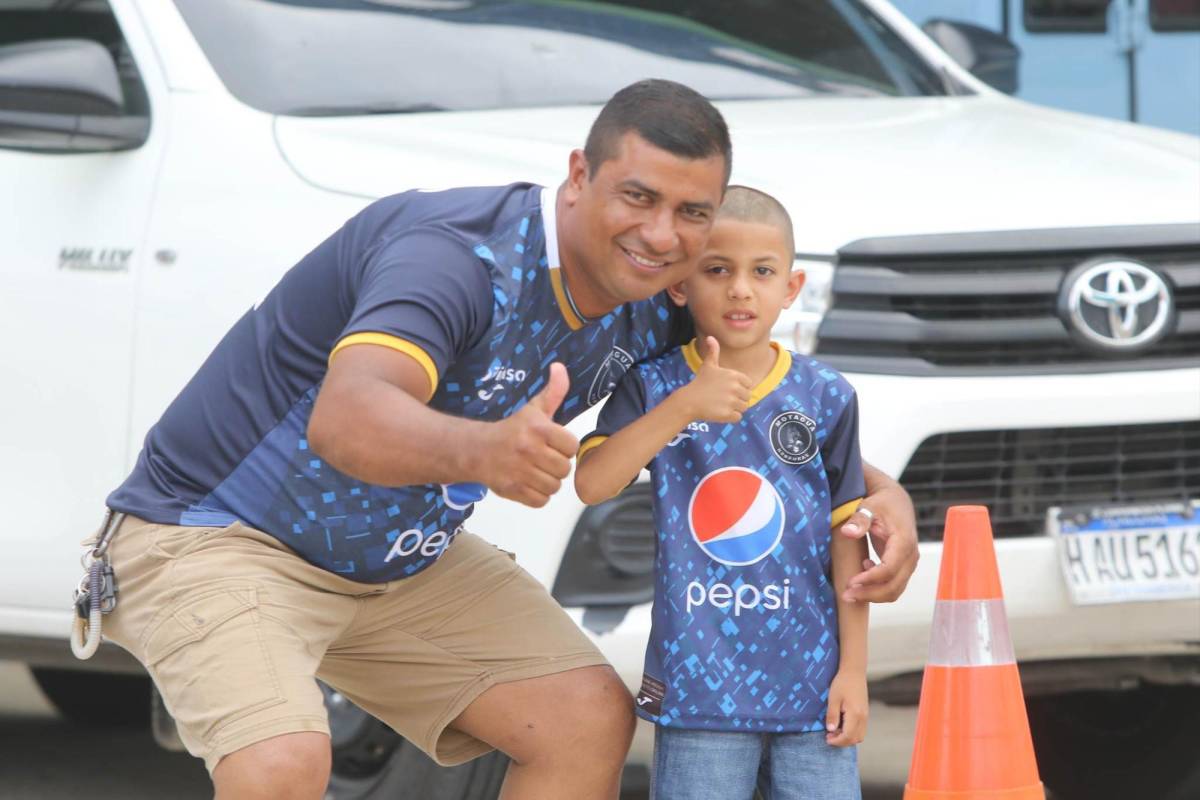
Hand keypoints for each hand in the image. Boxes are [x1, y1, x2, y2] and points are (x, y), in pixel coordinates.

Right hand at [479, 363, 577, 507]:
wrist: (474, 449)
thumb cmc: (510, 429)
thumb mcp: (532, 409)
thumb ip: (552, 392)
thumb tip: (560, 366)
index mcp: (538, 428)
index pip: (571, 446)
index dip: (564, 446)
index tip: (552, 444)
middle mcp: (529, 449)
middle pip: (564, 469)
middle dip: (556, 465)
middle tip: (543, 459)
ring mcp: (520, 472)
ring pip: (554, 486)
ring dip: (548, 481)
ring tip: (535, 471)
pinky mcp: (513, 490)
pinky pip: (541, 501)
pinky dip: (537, 495)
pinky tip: (528, 483)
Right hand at [680, 337, 751, 422]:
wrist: (689, 400)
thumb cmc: (700, 382)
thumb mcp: (708, 365)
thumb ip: (713, 351)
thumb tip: (710, 337)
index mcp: (734, 375)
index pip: (748, 384)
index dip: (739, 388)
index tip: (726, 389)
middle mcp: (735, 388)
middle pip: (747, 397)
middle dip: (737, 399)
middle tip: (723, 398)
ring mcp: (732, 401)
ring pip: (744, 407)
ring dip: (734, 408)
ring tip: (721, 405)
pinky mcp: (728, 414)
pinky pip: (738, 417)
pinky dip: (731, 417)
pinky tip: (720, 412)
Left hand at [825, 669, 867, 746]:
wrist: (854, 672)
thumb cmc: (842, 683)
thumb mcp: (833, 699)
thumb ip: (832, 716)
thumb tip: (831, 730)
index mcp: (855, 714)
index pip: (848, 736)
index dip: (837, 741)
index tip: (827, 738)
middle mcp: (863, 717)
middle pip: (855, 739)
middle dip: (842, 741)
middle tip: (829, 736)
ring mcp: (866, 715)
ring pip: (860, 736)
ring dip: (847, 738)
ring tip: (834, 731)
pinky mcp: (865, 713)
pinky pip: (861, 729)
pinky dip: (852, 732)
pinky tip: (841, 725)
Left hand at [838, 478, 918, 602]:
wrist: (896, 502)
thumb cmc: (881, 504)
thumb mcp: (868, 507)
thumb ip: (859, 519)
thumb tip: (847, 532)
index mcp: (903, 541)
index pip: (889, 569)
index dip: (870, 579)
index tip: (851, 582)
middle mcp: (910, 556)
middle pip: (894, 586)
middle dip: (870, 594)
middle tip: (846, 596)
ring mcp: (908, 563)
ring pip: (895, 590)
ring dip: (873, 596)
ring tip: (850, 593)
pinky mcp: (903, 567)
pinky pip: (893, 586)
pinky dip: (877, 589)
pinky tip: (861, 575)